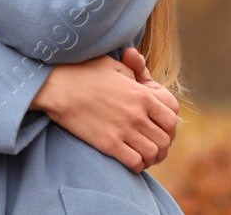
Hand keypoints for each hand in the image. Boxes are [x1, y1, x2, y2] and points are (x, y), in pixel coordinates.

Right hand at [30, 51, 177, 171]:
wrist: (58, 87)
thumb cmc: (84, 72)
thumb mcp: (114, 65)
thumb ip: (133, 72)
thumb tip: (140, 79)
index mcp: (142, 95)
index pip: (171, 118)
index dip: (169, 125)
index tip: (160, 126)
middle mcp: (137, 114)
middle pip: (165, 139)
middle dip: (163, 143)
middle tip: (153, 143)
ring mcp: (124, 131)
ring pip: (152, 153)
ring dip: (151, 156)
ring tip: (143, 153)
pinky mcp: (109, 144)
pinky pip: (135, 163)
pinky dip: (137, 164)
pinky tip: (130, 158)